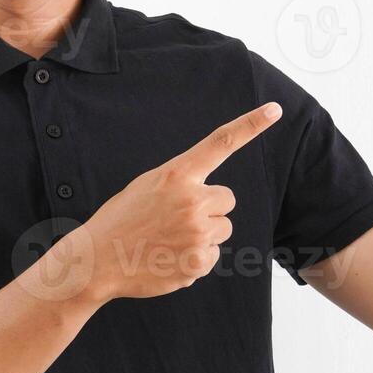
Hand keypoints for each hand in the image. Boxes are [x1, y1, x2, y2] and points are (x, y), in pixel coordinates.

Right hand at [71, 101, 282, 300]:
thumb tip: (214, 202)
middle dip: (210, 208)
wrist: (97, 260)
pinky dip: (195, 259)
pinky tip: (168, 257)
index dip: (251, 124)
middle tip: (176, 218)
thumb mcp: (148, 187)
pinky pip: (212, 256)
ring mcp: (197, 233)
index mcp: (177, 175)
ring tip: (169, 239)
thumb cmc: (122, 220)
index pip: (221, 143)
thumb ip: (182, 185)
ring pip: (223, 229)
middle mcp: (192, 200)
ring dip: (204, 234)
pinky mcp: (198, 263)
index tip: (274, 109)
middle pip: (227, 200)